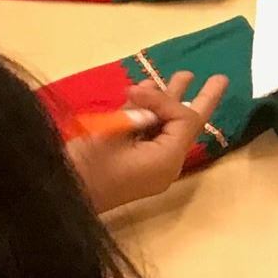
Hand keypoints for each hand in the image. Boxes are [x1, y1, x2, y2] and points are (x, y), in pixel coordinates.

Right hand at [65, 71, 226, 213]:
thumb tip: (146, 97)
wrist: (57, 201)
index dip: (165, 99)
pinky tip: (145, 93)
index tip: (135, 91)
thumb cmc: (83, 169)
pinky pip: (148, 136)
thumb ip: (135, 113)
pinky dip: (147, 115)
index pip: (184, 120)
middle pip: (186, 126)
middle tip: (221, 78)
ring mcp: (148, 166)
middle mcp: (164, 163)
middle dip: (201, 99)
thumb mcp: (110, 134)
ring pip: (166, 128)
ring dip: (169, 101)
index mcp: (166, 159)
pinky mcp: (132, 166)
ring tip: (184, 76)